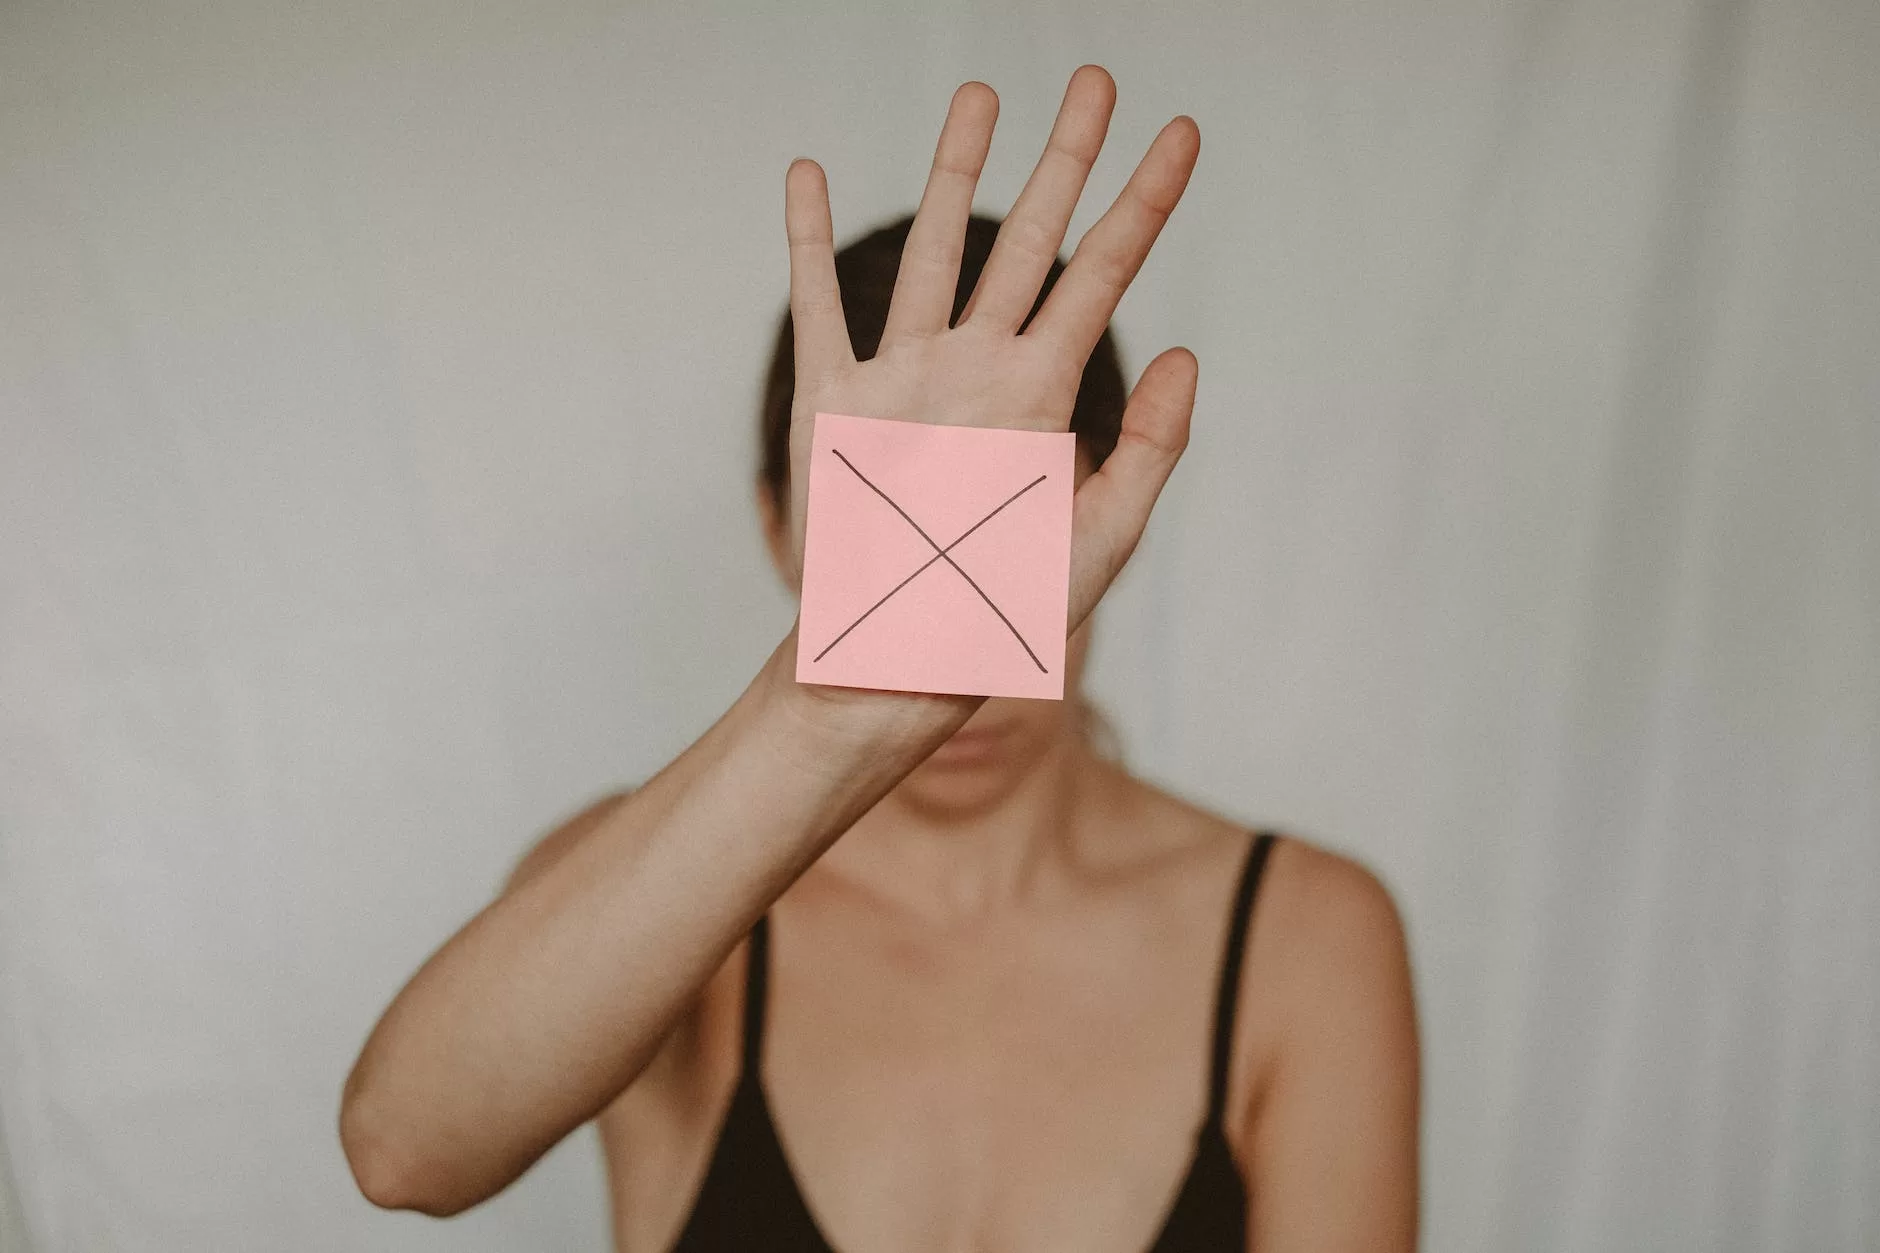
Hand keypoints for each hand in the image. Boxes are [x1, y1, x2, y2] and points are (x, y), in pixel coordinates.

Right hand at [771, 66, 1198, 726]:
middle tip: (1094, 77)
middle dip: (1063, 158)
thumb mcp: (1100, 541)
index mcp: (1043, 396)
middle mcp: (977, 370)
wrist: (896, 663)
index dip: (1146, 202)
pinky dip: (802, 240)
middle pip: (1027, 239)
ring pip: (930, 248)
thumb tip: (1192, 354)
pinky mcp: (831, 402)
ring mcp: (903, 378)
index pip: (1105, 275)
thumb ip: (1149, 449)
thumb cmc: (1002, 616)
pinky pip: (816, 305)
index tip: (1183, 133)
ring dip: (951, 171)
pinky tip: (805, 171)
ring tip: (979, 95)